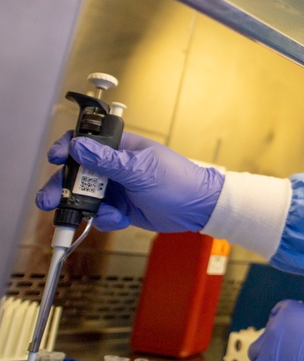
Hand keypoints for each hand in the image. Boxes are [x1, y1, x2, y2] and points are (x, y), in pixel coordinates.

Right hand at [35, 130, 223, 232]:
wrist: (197, 209)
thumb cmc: (178, 181)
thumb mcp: (141, 169)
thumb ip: (107, 161)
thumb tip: (79, 146)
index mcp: (122, 148)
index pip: (87, 141)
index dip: (68, 148)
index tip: (56, 158)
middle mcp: (115, 166)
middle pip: (78, 173)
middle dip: (63, 186)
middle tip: (50, 200)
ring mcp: (117, 187)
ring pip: (85, 196)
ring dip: (81, 207)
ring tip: (86, 215)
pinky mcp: (120, 207)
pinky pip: (100, 214)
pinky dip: (105, 219)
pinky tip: (120, 218)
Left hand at [245, 300, 303, 360]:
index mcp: (289, 311)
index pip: (278, 312)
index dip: (286, 325)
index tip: (294, 333)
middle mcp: (273, 327)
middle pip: (267, 333)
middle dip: (275, 341)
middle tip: (289, 352)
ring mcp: (266, 351)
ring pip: (255, 352)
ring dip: (265, 358)